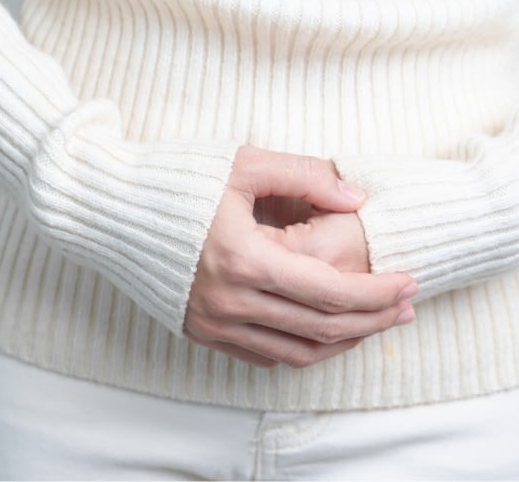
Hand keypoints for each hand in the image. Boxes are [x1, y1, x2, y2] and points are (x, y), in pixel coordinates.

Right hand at [184, 146, 416, 367]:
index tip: (409, 282)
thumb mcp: (243, 164)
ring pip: (295, 353)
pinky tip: (321, 330)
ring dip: (342, 342)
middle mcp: (229, 301)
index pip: (331, 292)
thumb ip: (306, 175)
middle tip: (406, 306)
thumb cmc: (175, 179)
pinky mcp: (198, 330)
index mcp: (244, 259)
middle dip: (373, 320)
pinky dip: (300, 348)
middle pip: (321, 329)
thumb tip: (357, 198)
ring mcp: (211, 322)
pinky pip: (262, 355)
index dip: (378, 293)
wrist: (109, 208)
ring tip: (373, 323)